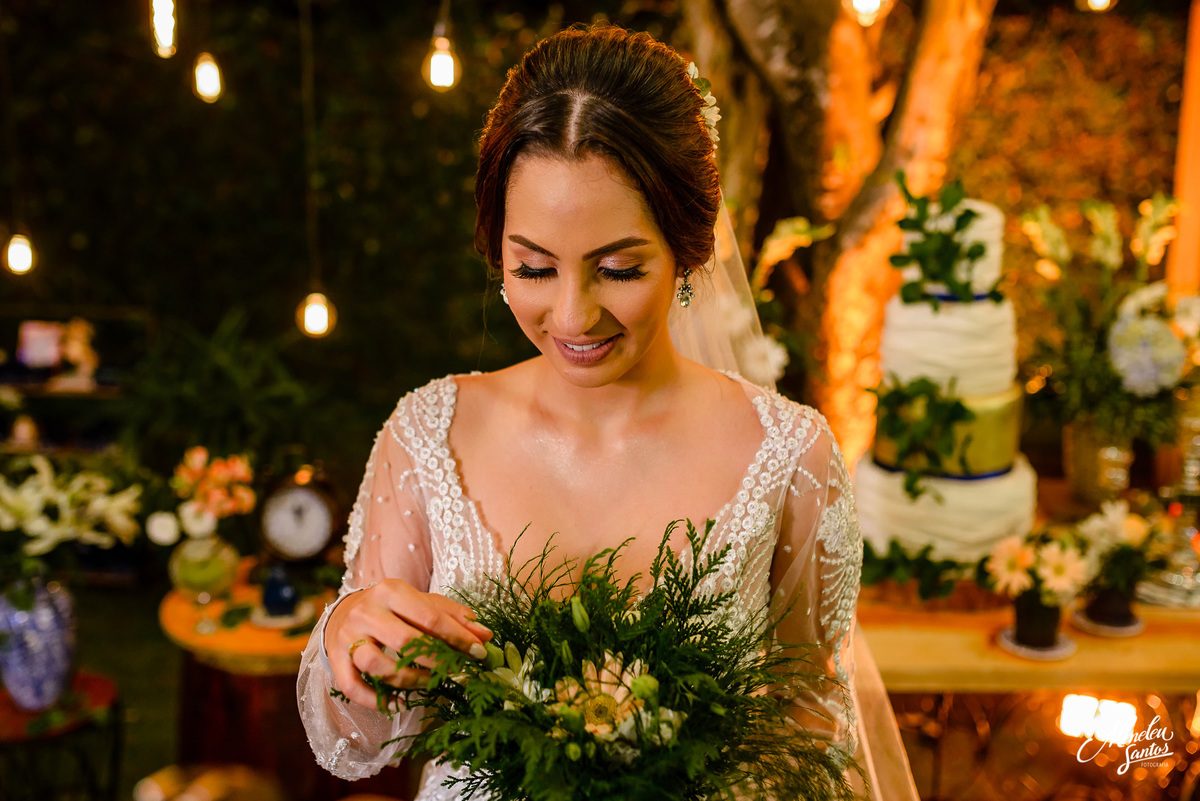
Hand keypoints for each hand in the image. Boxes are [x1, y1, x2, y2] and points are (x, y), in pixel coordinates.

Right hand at [325, 579, 491, 709]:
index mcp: (391, 590)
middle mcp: (366, 611)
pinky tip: (399, 704)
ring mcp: (347, 636)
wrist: (345, 612)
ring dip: (408, 680)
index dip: (458, 637)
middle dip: (436, 661)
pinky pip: (352, 686)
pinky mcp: (335, 659)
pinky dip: (375, 700)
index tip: (479, 653)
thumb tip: (485, 635)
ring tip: (430, 685)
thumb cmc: (393, 609)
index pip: (430, 617)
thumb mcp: (422, 603)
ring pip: (377, 665)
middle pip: (405, 641)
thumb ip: (454, 617)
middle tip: (457, 673)